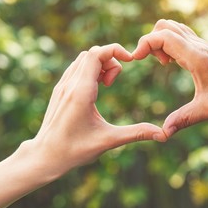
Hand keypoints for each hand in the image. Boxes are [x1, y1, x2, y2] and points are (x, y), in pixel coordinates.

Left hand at [26, 44, 166, 179]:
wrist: (44, 156)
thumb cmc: (74, 150)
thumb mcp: (108, 140)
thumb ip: (136, 133)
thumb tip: (163, 135)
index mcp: (81, 92)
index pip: (97, 53)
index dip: (116, 50)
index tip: (130, 61)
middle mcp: (69, 84)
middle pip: (92, 53)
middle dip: (110, 60)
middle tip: (114, 82)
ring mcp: (62, 86)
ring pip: (83, 59)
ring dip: (99, 64)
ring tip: (107, 85)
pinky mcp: (59, 91)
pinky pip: (76, 68)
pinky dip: (90, 70)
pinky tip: (96, 89)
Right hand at [133, 19, 207, 137]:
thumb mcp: (207, 110)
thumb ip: (183, 119)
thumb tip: (164, 133)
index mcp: (195, 56)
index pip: (163, 36)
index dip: (145, 43)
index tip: (136, 59)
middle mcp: (196, 45)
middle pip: (164, 26)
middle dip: (151, 41)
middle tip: (155, 63)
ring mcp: (199, 43)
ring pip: (171, 27)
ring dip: (160, 40)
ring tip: (164, 63)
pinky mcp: (200, 46)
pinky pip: (178, 34)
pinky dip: (168, 42)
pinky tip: (172, 61)